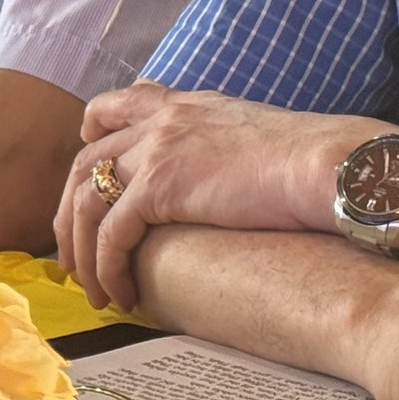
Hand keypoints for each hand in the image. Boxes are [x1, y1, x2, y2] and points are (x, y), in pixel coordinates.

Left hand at [55, 83, 388, 311]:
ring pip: (88, 199)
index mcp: (186, 104)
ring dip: (83, 251)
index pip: (115, 105)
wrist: (328, 165)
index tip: (86, 170)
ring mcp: (158, 148)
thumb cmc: (311, 162)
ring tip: (94, 292)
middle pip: (86, 160)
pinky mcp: (160, 185)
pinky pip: (111, 233)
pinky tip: (122, 295)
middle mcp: (163, 118)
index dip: (90, 139)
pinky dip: (108, 268)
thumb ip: (224, 145)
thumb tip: (230, 174)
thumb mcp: (256, 136)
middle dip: (70, 213)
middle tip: (74, 258)